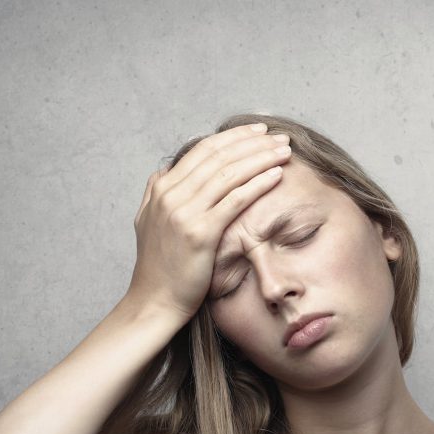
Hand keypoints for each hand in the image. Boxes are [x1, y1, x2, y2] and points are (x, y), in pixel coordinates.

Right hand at [125, 123, 291, 323]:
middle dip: (253, 143)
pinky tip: (276, 175)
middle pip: (220, 156)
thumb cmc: (159, 266)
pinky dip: (257, 184)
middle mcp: (171, 194)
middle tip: (279, 137)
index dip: (234, 137)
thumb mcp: (148, 223)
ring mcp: (184, 212)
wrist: (155, 300)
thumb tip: (164, 172)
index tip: (258, 132)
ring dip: (261, 158)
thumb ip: (155, 194)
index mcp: (162, 188)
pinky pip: (235, 200)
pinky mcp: (200, 232)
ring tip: (284, 151)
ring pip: (230, 173)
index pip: (204, 150)